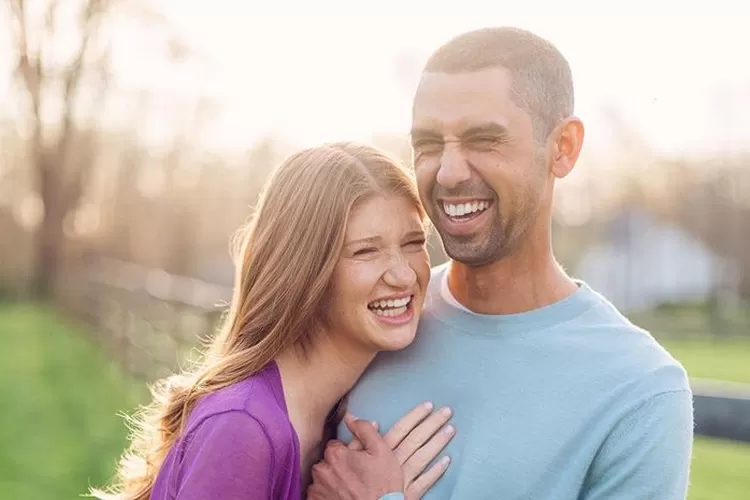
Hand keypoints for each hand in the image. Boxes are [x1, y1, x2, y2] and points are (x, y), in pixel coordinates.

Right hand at [307, 402, 453, 499]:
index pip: (401, 428)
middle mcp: (396, 461)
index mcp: (382, 450)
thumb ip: (356, 439)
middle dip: (432, 423)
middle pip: (416, 438)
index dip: (415, 416)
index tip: (429, 405)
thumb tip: (365, 420)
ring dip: (438, 442)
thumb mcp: (347, 458)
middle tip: (448, 411)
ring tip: (451, 429)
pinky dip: (436, 472)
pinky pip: (424, 482)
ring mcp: (404, 478)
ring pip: (423, 456)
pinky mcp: (409, 494)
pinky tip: (447, 461)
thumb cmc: (351, 484)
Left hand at [307, 416, 403, 499]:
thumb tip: (350, 417)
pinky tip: (340, 496)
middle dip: (337, 466)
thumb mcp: (381, 451)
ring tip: (348, 488)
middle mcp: (322, 470)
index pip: (334, 445)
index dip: (347, 453)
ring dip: (330, 480)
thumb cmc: (383, 485)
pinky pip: (316, 493)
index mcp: (335, 454)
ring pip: (321, 478)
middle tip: (354, 476)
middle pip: (326, 461)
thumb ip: (364, 429)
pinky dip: (325, 494)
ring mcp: (317, 489)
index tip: (357, 462)